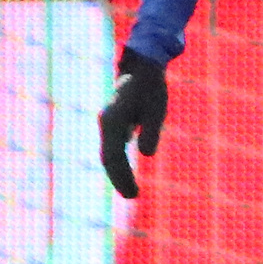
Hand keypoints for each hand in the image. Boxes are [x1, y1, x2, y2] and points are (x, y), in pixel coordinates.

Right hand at [98, 48, 168, 199]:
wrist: (142, 67)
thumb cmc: (151, 87)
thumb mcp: (156, 109)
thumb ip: (150, 131)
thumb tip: (146, 154)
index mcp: (113, 121)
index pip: (113, 157)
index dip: (121, 177)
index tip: (133, 193)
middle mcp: (106, 124)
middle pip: (108, 158)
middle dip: (119, 178)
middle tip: (133, 196)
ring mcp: (108, 123)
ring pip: (109, 153)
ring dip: (118, 172)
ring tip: (131, 190)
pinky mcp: (115, 123)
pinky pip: (113, 147)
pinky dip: (118, 162)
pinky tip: (126, 172)